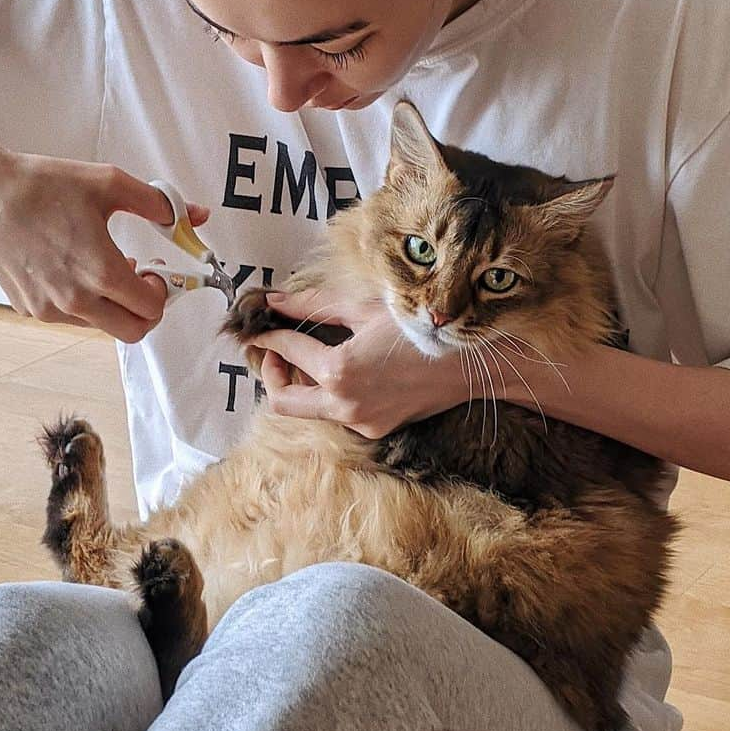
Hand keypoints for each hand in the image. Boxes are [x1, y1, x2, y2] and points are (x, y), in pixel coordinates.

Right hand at [0, 144, 207, 339]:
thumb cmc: (44, 185)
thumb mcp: (110, 184)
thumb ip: (160, 204)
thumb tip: (198, 216)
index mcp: (100, 272)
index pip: (152, 309)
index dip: (162, 290)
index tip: (155, 269)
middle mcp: (75, 300)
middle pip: (132, 332)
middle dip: (145, 310)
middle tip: (139, 279)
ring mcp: (49, 309)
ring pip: (100, 326)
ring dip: (112, 305)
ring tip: (100, 266)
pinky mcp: (28, 308)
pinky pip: (70, 318)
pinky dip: (82, 302)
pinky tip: (70, 267)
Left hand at [256, 289, 482, 437]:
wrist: (467, 365)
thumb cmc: (419, 328)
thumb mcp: (365, 309)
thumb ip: (315, 305)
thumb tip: (276, 300)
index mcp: (339, 370)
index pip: (287, 351)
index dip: (269, 334)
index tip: (261, 326)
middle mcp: (344, 404)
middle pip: (281, 401)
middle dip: (271, 373)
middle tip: (275, 351)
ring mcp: (359, 422)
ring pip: (308, 410)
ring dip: (300, 385)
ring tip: (309, 358)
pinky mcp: (374, 430)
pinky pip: (337, 414)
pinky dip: (329, 394)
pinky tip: (342, 372)